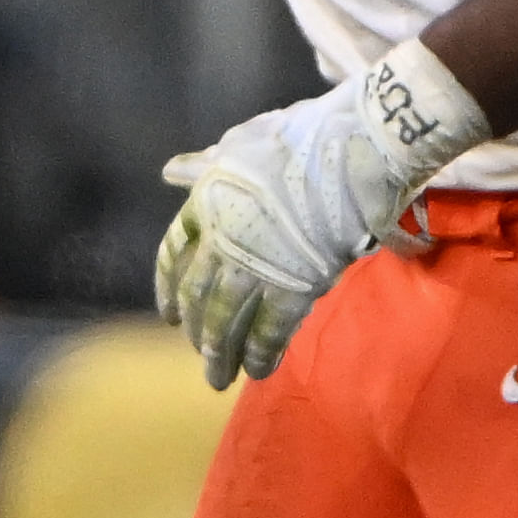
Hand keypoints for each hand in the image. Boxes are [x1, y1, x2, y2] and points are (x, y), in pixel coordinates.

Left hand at [154, 46, 487, 388]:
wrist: (350, 150)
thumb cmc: (298, 138)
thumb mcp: (242, 143)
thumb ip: (207, 165)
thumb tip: (171, 170)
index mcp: (206, 203)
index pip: (174, 255)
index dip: (168, 289)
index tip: (169, 314)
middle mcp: (222, 241)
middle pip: (199, 298)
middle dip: (197, 332)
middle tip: (199, 356)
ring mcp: (256, 267)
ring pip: (227, 322)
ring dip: (221, 355)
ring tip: (219, 379)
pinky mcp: (293, 287)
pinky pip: (270, 331)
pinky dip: (261, 354)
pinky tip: (258, 372)